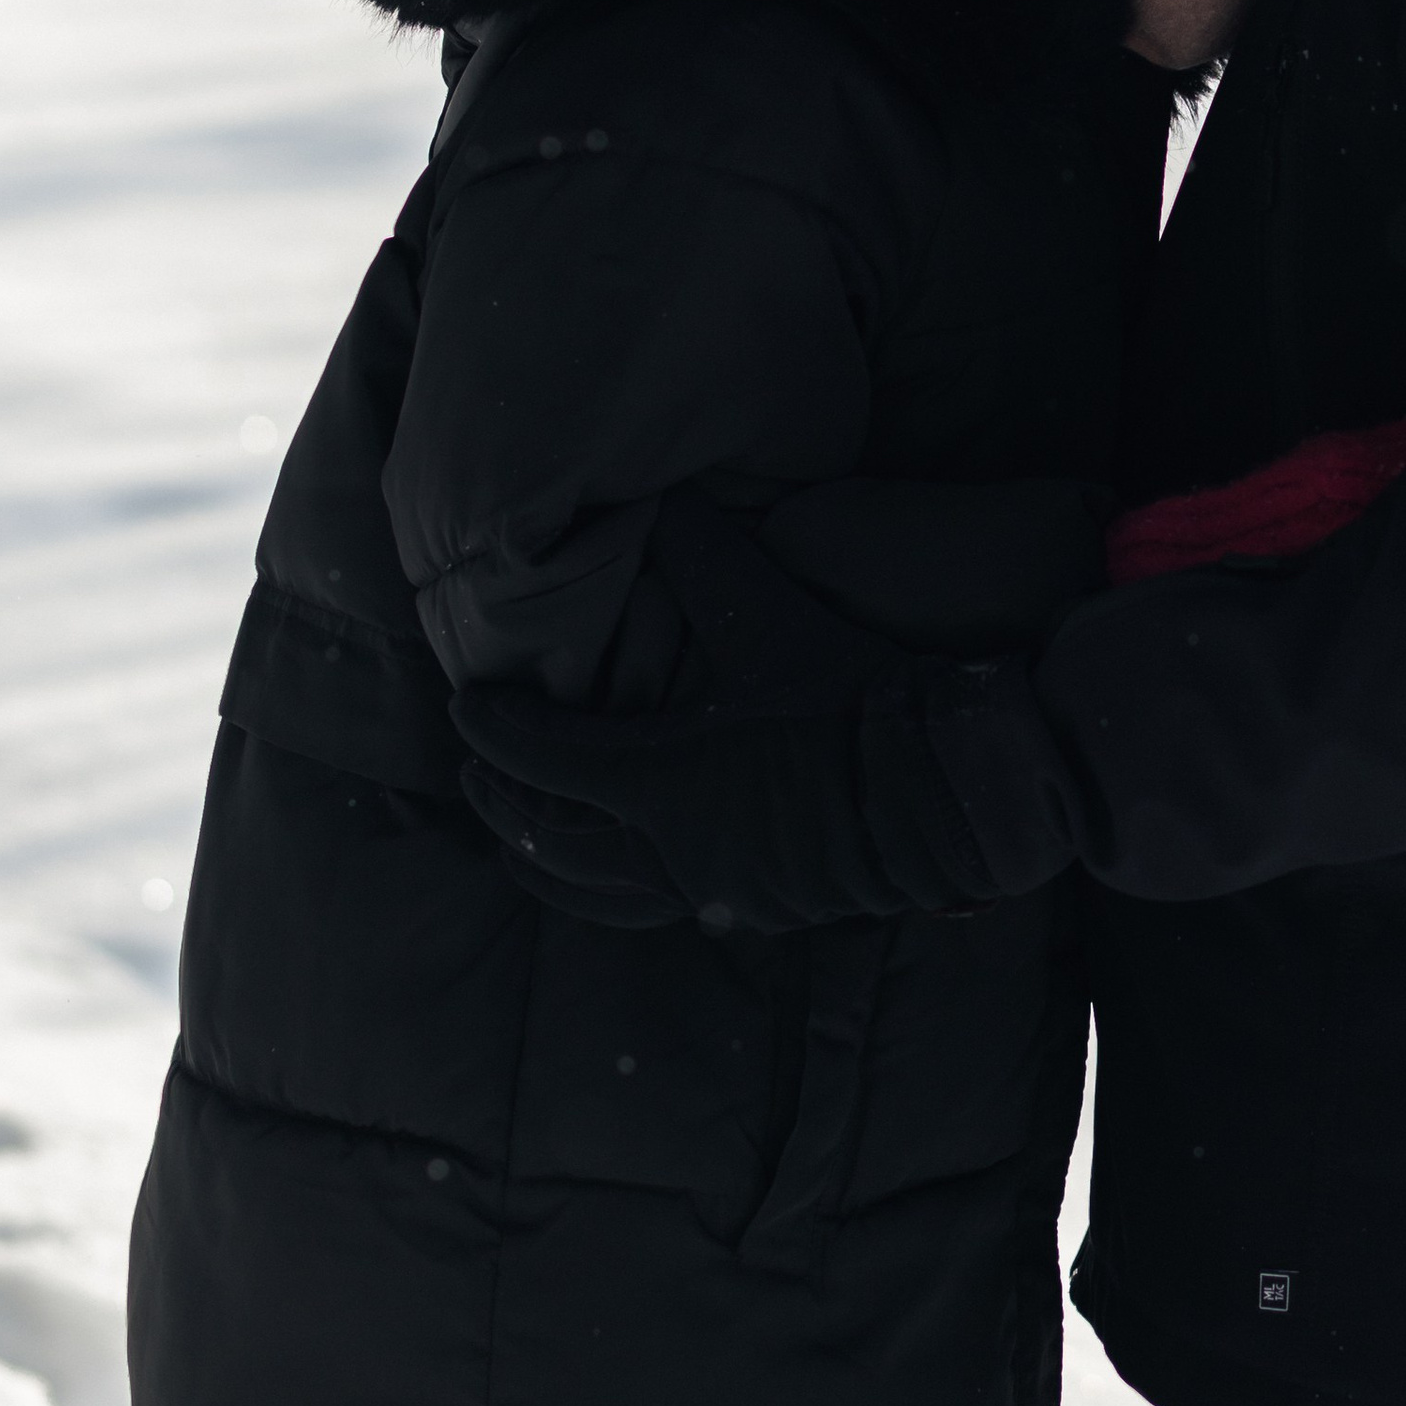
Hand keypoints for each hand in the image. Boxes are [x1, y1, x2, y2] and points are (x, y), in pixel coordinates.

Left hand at [453, 492, 1055, 933]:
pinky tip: (613, 877)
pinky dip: (608, 892)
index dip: (497, 730)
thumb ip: (702, 555)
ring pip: (595, 893)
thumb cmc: (845, 698)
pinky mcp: (750, 907)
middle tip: (474, 771)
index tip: (467, 707)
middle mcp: (666, 849)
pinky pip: (653, 907)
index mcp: (655, 780)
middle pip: (552, 838)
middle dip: (504, 802)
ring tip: (517, 846)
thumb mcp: (767, 615)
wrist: (938, 785)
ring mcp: (708, 888)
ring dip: (546, 863)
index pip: (543, 758)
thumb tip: (660, 498)